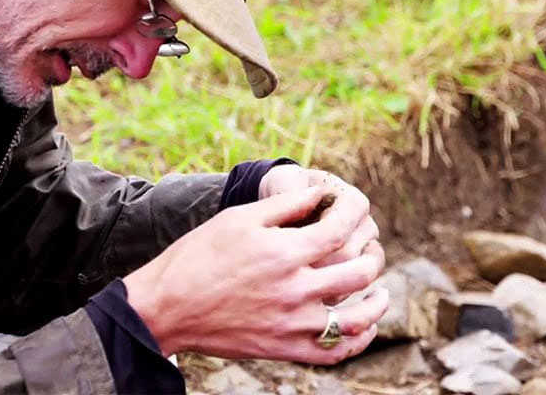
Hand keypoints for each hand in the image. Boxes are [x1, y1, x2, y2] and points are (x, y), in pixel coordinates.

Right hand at [124, 186, 387, 363]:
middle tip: (368, 243)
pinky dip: (356, 341)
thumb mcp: (240, 217)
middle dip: (372, 252)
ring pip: (357, 318)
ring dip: (377, 301)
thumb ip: (286, 204)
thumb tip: (321, 193)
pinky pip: (334, 352)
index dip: (355, 212)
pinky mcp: (284, 350)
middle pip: (359, 271)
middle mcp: (296, 290)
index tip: (354, 206)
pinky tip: (362, 327)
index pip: (341, 229)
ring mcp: (293, 325)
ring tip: (380, 289)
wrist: (166, 307)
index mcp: (286, 252)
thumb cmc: (199, 255)